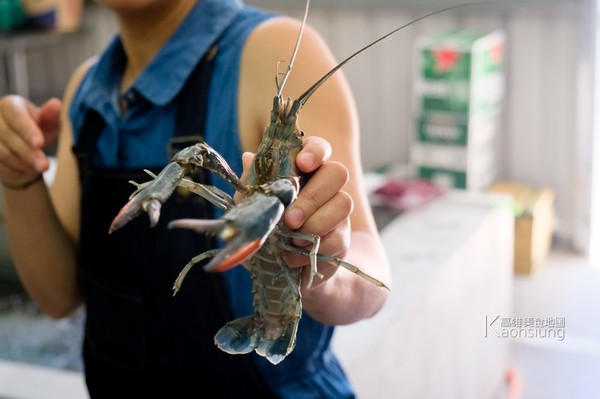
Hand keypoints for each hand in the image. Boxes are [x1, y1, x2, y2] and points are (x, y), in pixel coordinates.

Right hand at [0, 95, 60, 186]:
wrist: (26, 149)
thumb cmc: (40, 131)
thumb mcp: (49, 124)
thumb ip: (51, 116)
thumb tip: (56, 104)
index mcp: (10, 105)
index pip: (16, 115)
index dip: (27, 130)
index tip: (39, 143)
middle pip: (8, 135)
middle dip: (28, 152)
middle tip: (44, 165)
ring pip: (1, 152)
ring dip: (23, 163)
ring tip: (40, 168)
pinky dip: (16, 171)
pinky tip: (29, 171)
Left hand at [235, 136, 352, 287]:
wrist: (276, 271)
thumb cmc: (264, 230)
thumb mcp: (249, 207)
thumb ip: (251, 184)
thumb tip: (248, 158)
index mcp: (302, 170)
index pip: (318, 147)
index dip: (315, 151)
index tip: (303, 163)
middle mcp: (324, 185)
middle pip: (336, 173)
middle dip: (313, 196)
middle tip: (290, 219)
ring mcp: (337, 211)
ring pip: (343, 203)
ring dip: (316, 223)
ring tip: (292, 240)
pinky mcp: (342, 239)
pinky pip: (339, 237)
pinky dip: (314, 248)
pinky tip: (293, 256)